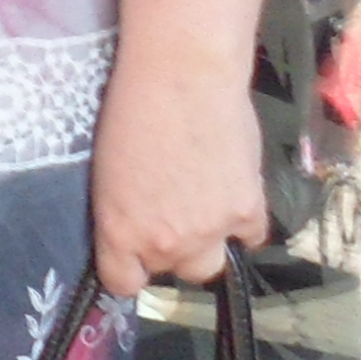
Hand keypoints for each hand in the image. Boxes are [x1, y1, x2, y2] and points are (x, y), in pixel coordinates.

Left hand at [88, 54, 268, 295]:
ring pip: (213, 263)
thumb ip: (124, 210)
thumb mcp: (108, 170)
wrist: (182, 75)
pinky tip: (234, 194)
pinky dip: (244, 223)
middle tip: (172, 215)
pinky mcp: (249, 210)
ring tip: (203, 207)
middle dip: (172, 251)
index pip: (123, 283)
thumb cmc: (130, 107)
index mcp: (120, 231)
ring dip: (209, 243)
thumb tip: (136, 223)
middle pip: (173, 272)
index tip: (134, 255)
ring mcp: (210, 230)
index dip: (130, 269)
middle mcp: (165, 242)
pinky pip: (252, 237)